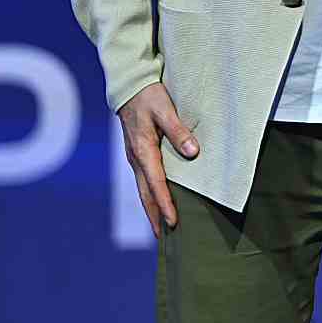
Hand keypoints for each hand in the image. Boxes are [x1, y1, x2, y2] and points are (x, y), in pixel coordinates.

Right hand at [118, 82, 198, 236]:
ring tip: (161, 226)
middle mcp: (136, 158)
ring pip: (143, 188)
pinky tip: (157, 199)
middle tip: (163, 237)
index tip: (173, 221)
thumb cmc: (149, 96)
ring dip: (151, 207)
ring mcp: (135, 156)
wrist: (129, 86)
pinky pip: (144, 179)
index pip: (155, 184)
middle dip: (154, 215)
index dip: (165, 204)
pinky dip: (150, 193)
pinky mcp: (137, 153)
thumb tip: (192, 153)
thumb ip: (178, 130)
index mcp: (143, 150)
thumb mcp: (165, 109)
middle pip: (145, 193)